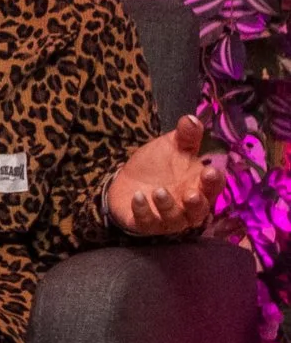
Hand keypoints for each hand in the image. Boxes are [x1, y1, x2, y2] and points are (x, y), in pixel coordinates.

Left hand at [105, 114, 222, 235]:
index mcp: (200, 186)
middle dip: (197, 203)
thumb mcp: (172, 146)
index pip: (214, 187)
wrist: (127, 180)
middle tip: (191, 194)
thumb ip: (185, 136)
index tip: (210, 171)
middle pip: (200, 210)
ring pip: (174, 219)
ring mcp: (167, 218)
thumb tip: (191, 118)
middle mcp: (188, 207)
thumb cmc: (158, 165)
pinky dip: (142, 211)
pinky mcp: (145, 224)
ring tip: (158, 191)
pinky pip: (146, 222)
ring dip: (167, 206)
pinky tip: (137, 196)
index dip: (214, 181)